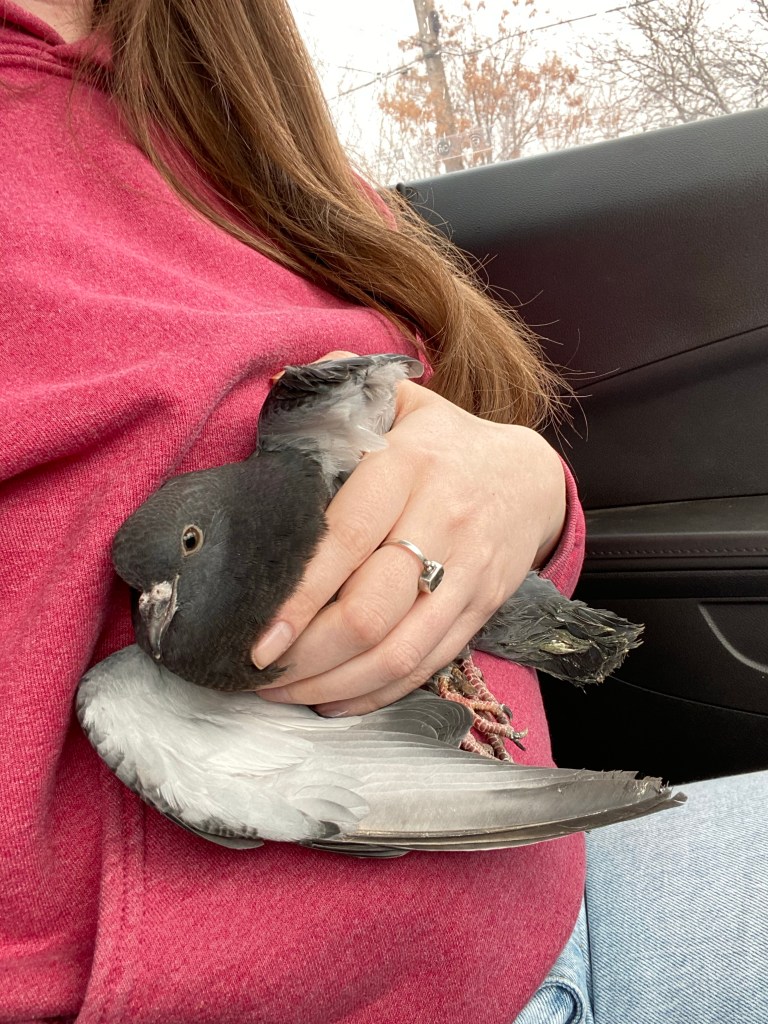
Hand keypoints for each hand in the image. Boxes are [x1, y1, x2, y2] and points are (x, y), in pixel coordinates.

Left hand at [253, 353, 565, 716]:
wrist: (530, 477)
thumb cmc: (444, 442)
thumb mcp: (400, 401)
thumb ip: (340, 388)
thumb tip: (279, 382)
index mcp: (408, 464)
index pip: (348, 538)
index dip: (301, 595)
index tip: (258, 636)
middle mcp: (441, 520)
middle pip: (372, 609)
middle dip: (307, 655)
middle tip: (258, 672)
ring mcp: (468, 571)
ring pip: (399, 650)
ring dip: (334, 683)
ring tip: (282, 693)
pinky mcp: (482, 607)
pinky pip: (428, 664)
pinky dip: (377, 693)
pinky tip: (333, 698)